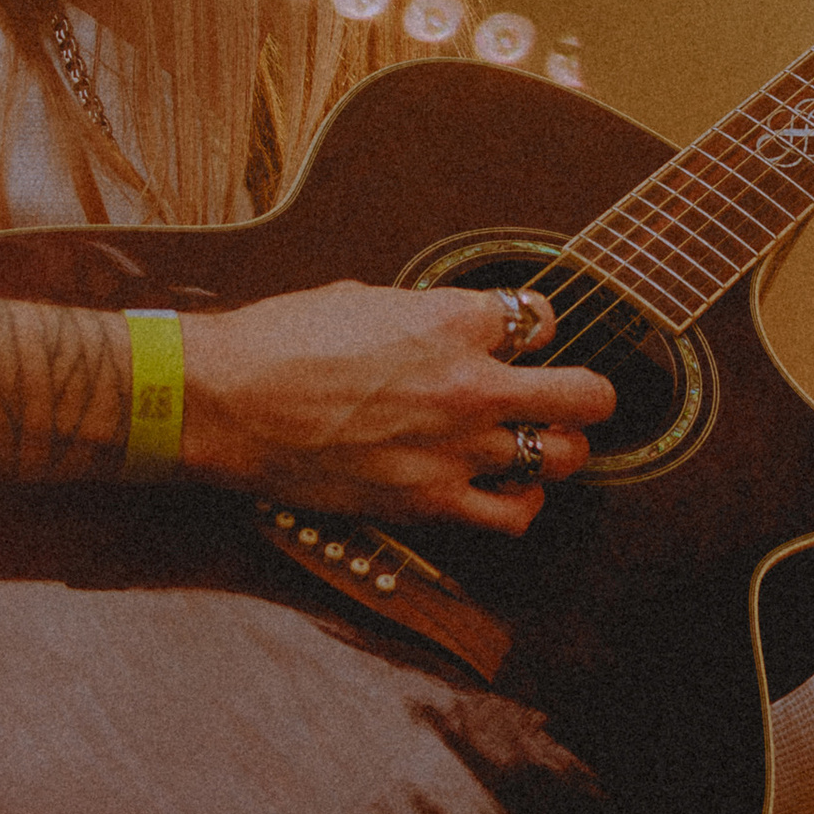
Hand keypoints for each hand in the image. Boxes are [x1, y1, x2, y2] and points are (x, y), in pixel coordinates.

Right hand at [183, 281, 614, 538]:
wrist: (227, 400)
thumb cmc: (281, 341)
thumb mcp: (364, 299)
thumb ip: (424, 315)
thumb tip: (448, 324)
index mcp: (453, 320)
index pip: (542, 317)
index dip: (535, 326)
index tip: (523, 335)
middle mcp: (470, 384)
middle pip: (584, 395)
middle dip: (586, 394)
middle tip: (576, 396)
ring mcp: (455, 448)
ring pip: (560, 459)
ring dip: (558, 450)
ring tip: (542, 446)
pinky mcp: (429, 500)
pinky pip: (512, 515)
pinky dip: (521, 504)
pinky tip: (508, 490)